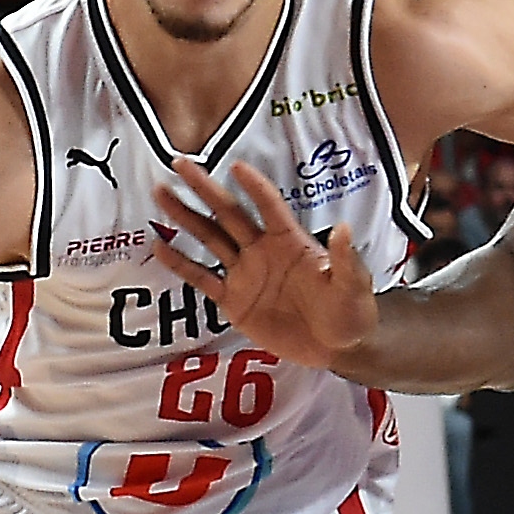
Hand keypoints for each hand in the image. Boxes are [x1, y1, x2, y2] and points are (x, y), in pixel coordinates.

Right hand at [154, 159, 376, 369]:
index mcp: (290, 241)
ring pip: (209, 238)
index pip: (269, 206)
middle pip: (228, 213)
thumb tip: (344, 229)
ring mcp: (245, 274)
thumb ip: (344, 260)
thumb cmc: (350, 312)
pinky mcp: (234, 300)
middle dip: (204, 189)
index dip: (254, 187)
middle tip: (179, 164)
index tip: (236, 166)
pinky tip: (160, 246)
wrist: (337, 348)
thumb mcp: (353, 286)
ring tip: (161, 193)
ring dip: (186, 217)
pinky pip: (202, 279)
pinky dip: (181, 265)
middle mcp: (262, 250)